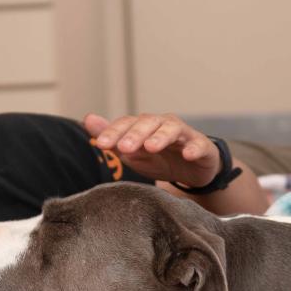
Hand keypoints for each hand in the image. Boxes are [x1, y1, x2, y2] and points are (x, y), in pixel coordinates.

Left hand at [84, 113, 220, 187]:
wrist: (193, 171)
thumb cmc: (160, 158)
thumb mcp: (133, 152)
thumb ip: (112, 138)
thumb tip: (88, 119)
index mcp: (144, 126)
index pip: (127, 124)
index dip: (114, 133)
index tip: (102, 145)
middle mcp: (163, 125)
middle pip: (148, 123)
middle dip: (135, 134)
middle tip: (124, 148)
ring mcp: (184, 134)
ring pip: (172, 129)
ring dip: (161, 137)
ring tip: (151, 147)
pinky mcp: (202, 146)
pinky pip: (198, 145)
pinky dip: (193, 148)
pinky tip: (188, 154)